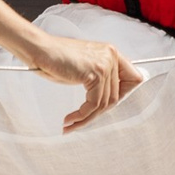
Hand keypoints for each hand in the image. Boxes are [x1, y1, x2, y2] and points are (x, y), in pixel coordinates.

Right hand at [17, 32, 145, 130]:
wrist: (40, 49)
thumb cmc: (56, 59)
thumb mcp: (85, 68)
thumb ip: (100, 79)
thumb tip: (109, 100)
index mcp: (111, 53)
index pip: (134, 78)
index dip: (124, 95)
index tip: (106, 107)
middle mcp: (111, 56)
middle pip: (116, 96)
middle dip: (98, 113)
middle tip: (82, 121)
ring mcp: (105, 64)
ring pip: (104, 103)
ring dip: (87, 118)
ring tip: (72, 124)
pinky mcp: (95, 73)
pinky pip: (93, 104)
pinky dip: (81, 116)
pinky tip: (70, 119)